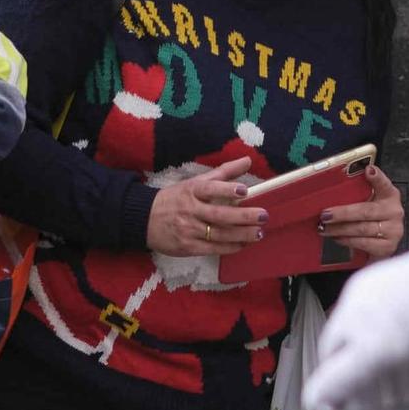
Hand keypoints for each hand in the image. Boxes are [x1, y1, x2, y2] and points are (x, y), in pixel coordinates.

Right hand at [147, 158, 266, 256]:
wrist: (145, 219)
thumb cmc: (176, 198)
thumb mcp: (196, 182)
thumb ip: (224, 172)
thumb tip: (248, 161)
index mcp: (191, 191)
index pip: (209, 189)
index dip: (226, 189)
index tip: (244, 190)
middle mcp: (190, 210)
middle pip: (219, 215)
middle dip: (243, 216)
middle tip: (263, 216)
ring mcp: (189, 230)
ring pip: (219, 234)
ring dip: (242, 235)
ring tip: (260, 233)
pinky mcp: (188, 247)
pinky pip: (213, 249)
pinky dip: (230, 247)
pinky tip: (244, 244)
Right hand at [302, 217, 408, 409]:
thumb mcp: (375, 351)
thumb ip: (342, 378)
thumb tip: (315, 401)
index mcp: (354, 306)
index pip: (331, 353)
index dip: (335, 384)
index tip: (343, 409)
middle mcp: (379, 303)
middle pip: (367, 354)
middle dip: (374, 388)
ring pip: (398, 353)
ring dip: (401, 385)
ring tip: (407, 408)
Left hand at [316, 165, 405, 257]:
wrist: (382, 242)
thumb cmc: (371, 219)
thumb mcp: (368, 202)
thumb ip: (357, 192)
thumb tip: (335, 185)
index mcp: (390, 195)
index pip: (384, 183)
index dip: (377, 177)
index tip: (369, 170)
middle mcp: (394, 212)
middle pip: (366, 211)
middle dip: (342, 213)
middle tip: (325, 215)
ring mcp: (393, 231)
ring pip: (362, 229)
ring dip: (340, 229)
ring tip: (325, 228)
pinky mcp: (387, 247)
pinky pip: (363, 243)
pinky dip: (347, 241)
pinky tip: (337, 238)